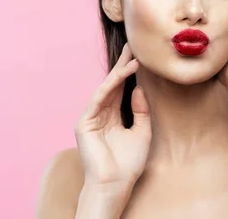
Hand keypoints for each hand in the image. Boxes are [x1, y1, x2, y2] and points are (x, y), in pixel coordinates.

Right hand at [74, 43, 151, 191]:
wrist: (116, 183)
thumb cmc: (129, 162)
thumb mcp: (143, 131)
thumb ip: (141, 110)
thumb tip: (138, 88)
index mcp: (114, 116)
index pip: (122, 89)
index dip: (130, 72)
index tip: (140, 55)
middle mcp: (102, 114)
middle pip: (113, 84)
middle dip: (123, 65)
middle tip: (133, 45)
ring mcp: (91, 117)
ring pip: (107, 88)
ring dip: (120, 72)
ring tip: (133, 57)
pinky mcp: (85, 122)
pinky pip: (99, 98)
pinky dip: (112, 85)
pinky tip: (124, 74)